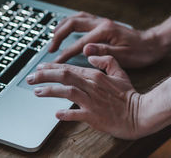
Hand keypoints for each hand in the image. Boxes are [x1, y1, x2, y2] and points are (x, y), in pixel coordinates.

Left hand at [26, 56, 142, 139]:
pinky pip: (75, 114)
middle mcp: (91, 86)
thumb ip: (105, 60)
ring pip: (66, 92)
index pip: (69, 68)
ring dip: (49, 91)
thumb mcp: (120, 71)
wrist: (140, 113)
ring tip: (36, 91)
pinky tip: (56, 114)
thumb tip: (90, 55)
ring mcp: (91, 101)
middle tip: (30, 77)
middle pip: (63, 77)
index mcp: (96, 75)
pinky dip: (64, 114)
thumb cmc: (129, 94)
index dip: (52, 67)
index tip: (40, 67)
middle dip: (44, 76)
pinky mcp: (93, 116)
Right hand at [48, 12, 168, 67]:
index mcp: (105, 32)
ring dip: (62, 26)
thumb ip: (103, 52)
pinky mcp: (103, 23)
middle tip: (51, 48)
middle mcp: (102, 23)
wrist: (153, 43)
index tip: (56, 63)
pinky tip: (67, 28)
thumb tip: (85, 49)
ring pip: (76, 18)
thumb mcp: (124, 56)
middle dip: (58, 35)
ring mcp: (102, 21)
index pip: (79, 43)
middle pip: (72, 24)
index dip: (66, 54)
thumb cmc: (141, 52)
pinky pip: (82, 18)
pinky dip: (71, 22)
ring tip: (54, 37)